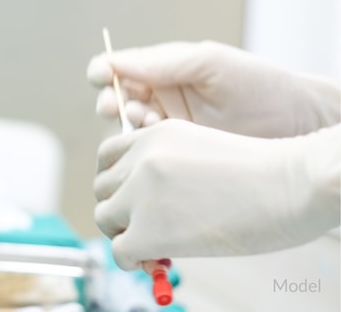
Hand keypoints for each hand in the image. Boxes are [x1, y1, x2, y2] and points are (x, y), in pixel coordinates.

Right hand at [87, 41, 339, 137]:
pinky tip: (155, 144)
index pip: (121, 69)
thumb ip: (161, 62)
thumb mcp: (208, 62)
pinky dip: (141, 149)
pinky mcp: (178, 154)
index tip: (100, 76)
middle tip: (114, 108)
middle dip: (110, 102)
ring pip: (127, 128)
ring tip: (145, 124)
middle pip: (117, 99)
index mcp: (165, 71)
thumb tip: (114, 62)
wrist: (298, 124)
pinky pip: (146, 153)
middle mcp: (161, 98)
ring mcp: (169, 127)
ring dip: (127, 126)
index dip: (105, 71)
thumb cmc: (259, 84)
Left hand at [95, 120, 340, 268]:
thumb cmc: (265, 175)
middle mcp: (141, 159)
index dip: (118, 181)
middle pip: (103, 188)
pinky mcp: (150, 230)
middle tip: (145, 227)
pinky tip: (154, 259)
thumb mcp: (202, 153)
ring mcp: (142, 193)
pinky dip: (132, 260)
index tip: (134, 199)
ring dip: (124, 233)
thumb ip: (167, 170)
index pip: (109, 156)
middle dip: (120, 209)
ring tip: (153, 245)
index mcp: (154, 135)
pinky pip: (119, 250)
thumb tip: (146, 209)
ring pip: (105, 217)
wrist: (293, 185)